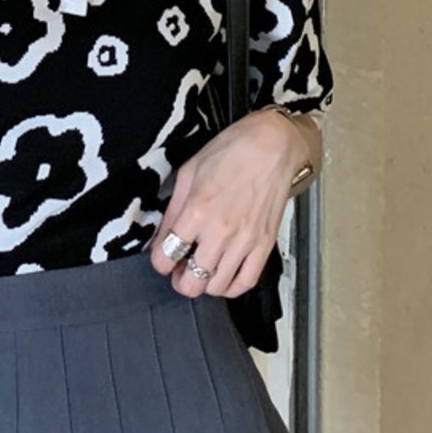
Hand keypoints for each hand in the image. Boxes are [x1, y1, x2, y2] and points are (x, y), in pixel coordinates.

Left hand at [148, 110, 309, 298]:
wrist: (272, 145)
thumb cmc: (231, 151)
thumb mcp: (189, 173)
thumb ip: (173, 209)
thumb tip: (161, 236)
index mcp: (197, 210)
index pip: (167, 257)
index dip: (160, 262)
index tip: (162, 258)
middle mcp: (220, 231)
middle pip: (192, 281)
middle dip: (180, 280)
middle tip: (180, 270)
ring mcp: (245, 240)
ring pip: (218, 287)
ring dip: (205, 284)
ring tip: (202, 271)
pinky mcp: (265, 244)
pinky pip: (247, 281)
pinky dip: (232, 287)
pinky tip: (224, 277)